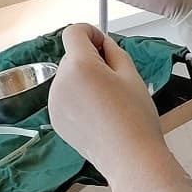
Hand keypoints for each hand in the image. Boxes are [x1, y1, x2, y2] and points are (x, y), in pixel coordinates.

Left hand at [48, 24, 172, 187]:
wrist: (130, 158)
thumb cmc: (136, 119)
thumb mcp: (132, 76)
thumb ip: (114, 52)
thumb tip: (103, 44)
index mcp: (80, 66)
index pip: (74, 32)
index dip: (90, 33)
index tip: (103, 44)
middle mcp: (61, 82)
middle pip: (72, 57)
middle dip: (91, 61)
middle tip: (116, 82)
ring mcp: (55, 102)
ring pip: (69, 78)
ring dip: (84, 82)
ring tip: (108, 103)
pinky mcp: (56, 119)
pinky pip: (66, 98)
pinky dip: (79, 100)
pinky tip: (99, 116)